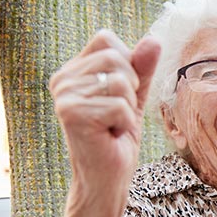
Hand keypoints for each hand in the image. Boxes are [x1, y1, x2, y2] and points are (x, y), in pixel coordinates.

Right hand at [49, 30, 160, 194]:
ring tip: (112, 125)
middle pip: (115, 57)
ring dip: (128, 108)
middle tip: (116, 114)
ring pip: (120, 82)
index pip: (106, 39)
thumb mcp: (134, 97)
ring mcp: (64, 96)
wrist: (107, 178)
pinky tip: (110, 135)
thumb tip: (154, 40)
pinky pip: (120, 105)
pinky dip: (125, 123)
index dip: (126, 64)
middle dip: (130, 88)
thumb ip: (141, 68)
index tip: (119, 95)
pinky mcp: (72, 114)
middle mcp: (62, 79)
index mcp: (72, 70)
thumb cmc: (118, 138)